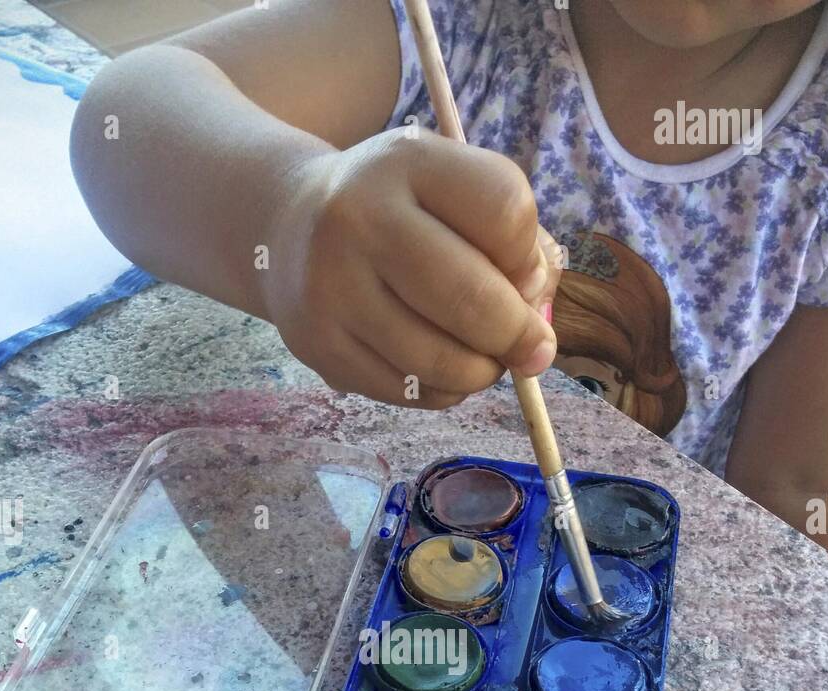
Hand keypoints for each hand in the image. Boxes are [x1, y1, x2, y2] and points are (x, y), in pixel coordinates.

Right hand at [262, 129, 559, 408]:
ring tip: (483, 360)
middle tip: (530, 349)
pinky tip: (439, 369)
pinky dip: (441, 391)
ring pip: (439, 361)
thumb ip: (515, 244)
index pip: (505, 213)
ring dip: (481, 373)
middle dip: (517, 336)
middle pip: (473, 298)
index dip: (531, 258)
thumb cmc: (399, 210)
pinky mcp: (317, 345)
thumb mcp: (452, 189)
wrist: (291, 223)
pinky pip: (407, 391)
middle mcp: (358, 218)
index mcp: (407, 162)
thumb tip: (537, 331)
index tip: (525, 277)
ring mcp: (330, 287)